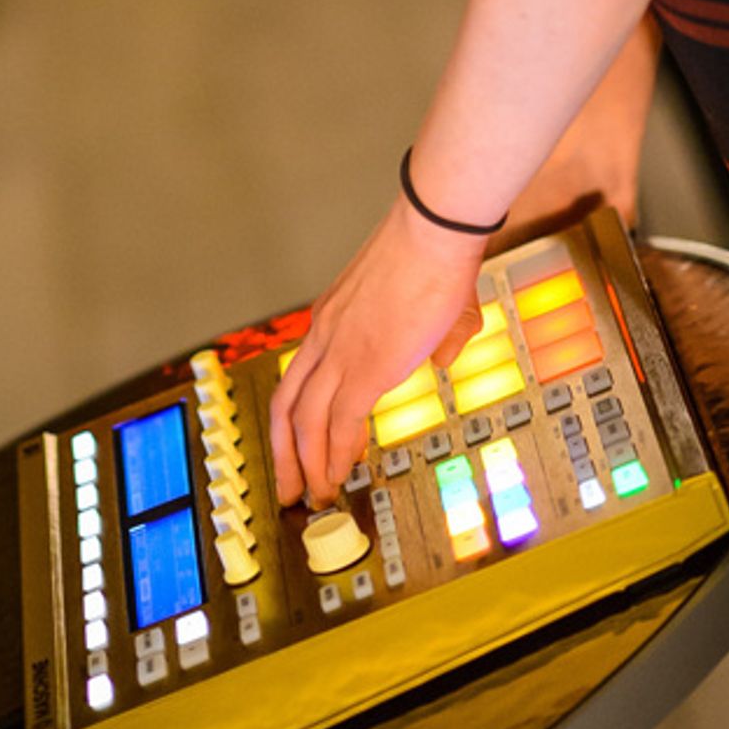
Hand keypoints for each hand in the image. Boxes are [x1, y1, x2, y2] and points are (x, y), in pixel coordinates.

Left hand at [269, 193, 485, 506]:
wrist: (435, 231)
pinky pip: (338, 423)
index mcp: (332, 316)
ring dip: (307, 464)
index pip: (303, 376)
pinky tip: (338, 476)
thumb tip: (445, 356)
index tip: (309, 446)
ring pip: (304, 421)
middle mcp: (325, 334)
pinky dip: (334, 456)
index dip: (301, 417)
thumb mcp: (430, 300)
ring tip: (317, 496)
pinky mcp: (365, 366)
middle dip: (284, 452)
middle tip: (290, 487)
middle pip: (285, 403)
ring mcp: (341, 351)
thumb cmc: (436, 253)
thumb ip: (437, 334)